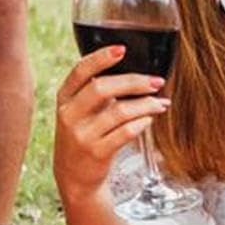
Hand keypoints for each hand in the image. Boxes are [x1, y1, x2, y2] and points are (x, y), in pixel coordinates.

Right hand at [53, 46, 169, 207]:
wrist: (74, 175)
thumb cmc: (83, 135)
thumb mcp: (79, 111)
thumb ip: (96, 91)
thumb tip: (134, 71)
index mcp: (65, 98)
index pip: (80, 71)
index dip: (101, 58)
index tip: (122, 49)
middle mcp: (70, 115)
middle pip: (102, 88)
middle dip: (134, 82)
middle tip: (156, 81)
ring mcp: (82, 135)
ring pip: (119, 112)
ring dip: (145, 104)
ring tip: (160, 103)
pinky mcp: (97, 152)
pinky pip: (125, 133)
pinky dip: (142, 122)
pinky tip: (149, 119)